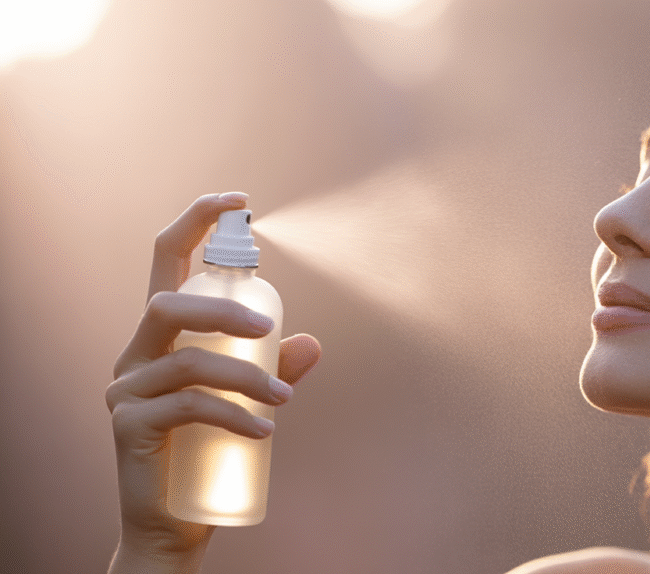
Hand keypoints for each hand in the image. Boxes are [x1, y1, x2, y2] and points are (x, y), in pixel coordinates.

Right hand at [105, 193, 320, 572]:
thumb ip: (273, 369)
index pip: (165, 261)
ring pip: (185, 361)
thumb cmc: (211, 447)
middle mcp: (136, 353)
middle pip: (166, 304)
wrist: (176, 519)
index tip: (238, 199)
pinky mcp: (129, 427)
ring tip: (283, 400)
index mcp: (162, 334)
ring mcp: (127, 390)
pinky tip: (267, 429)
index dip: (195, 221)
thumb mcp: (246, 399)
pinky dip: (234, 414)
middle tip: (268, 330)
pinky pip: (187, 407)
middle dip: (222, 309)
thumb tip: (312, 342)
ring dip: (245, 376)